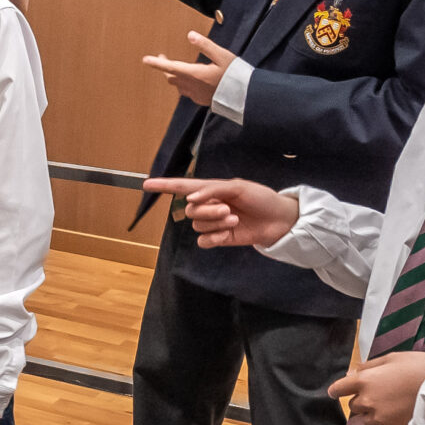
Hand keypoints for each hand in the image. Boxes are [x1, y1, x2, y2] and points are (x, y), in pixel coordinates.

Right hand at [141, 176, 297, 248]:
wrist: (279, 220)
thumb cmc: (261, 198)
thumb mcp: (238, 187)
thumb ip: (213, 190)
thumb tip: (190, 197)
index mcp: (211, 189)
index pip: (182, 186)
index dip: (164, 185)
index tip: (145, 184)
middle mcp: (208, 205)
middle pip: (190, 210)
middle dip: (207, 211)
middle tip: (228, 210)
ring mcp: (213, 223)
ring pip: (197, 225)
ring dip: (215, 223)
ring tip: (234, 219)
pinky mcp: (219, 238)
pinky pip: (203, 240)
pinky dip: (214, 237)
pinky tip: (227, 234)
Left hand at [143, 30, 236, 106]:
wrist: (244, 97)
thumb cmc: (234, 74)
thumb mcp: (221, 55)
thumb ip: (205, 45)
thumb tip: (190, 35)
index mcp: (194, 73)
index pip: (170, 67)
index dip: (157, 63)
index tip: (145, 60)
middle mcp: (191, 86)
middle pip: (170, 77)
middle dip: (166, 67)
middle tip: (163, 58)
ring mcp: (195, 95)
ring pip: (178, 85)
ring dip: (174, 76)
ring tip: (176, 68)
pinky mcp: (201, 100)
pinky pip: (187, 92)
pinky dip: (184, 84)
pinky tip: (191, 81)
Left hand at [330, 351, 424, 424]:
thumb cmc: (417, 367)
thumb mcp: (391, 358)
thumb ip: (369, 367)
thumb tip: (352, 372)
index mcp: (364, 381)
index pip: (338, 389)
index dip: (337, 391)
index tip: (337, 393)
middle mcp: (366, 401)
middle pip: (354, 406)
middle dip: (362, 402)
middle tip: (380, 397)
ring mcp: (378, 419)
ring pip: (365, 421)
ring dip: (372, 416)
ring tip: (390, 410)